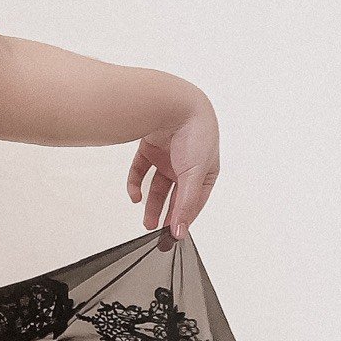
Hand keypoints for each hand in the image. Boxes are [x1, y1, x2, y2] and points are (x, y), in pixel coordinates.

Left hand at [126, 89, 219, 240]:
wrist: (174, 104)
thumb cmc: (196, 134)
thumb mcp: (194, 175)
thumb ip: (185, 205)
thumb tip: (179, 231)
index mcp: (205, 171)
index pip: (194, 201)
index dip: (184, 218)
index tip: (174, 236)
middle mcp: (187, 164)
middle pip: (175, 196)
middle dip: (166, 215)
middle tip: (158, 234)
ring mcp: (168, 157)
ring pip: (157, 187)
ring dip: (151, 205)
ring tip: (146, 223)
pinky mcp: (150, 149)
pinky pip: (140, 171)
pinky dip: (135, 184)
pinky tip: (134, 196)